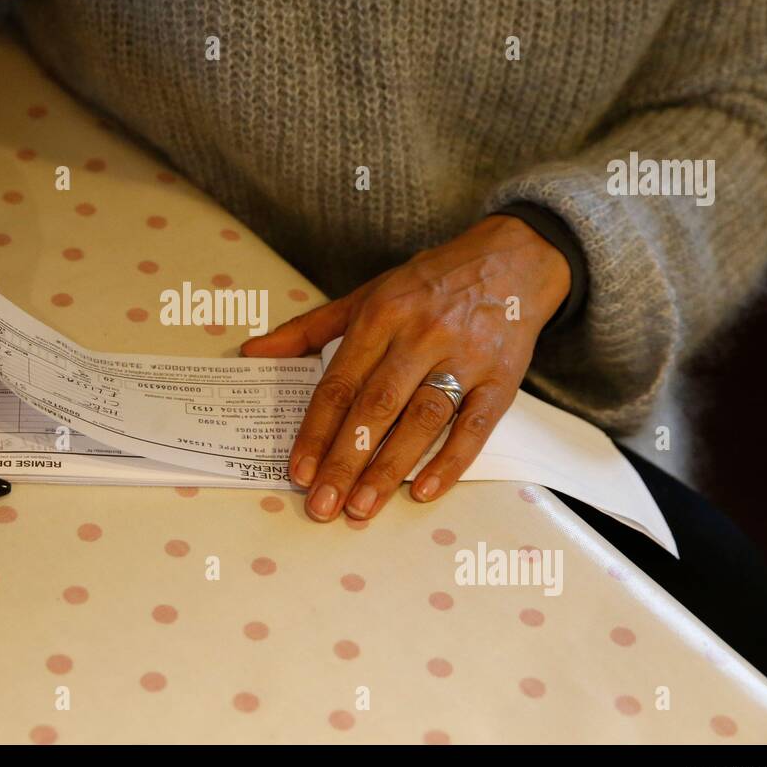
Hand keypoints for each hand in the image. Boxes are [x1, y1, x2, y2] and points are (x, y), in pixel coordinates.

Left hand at [241, 214, 570, 521]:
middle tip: (323, 505)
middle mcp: (421, 336)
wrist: (512, 259)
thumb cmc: (429, 284)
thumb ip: (310, 328)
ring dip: (391, 468)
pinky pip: (475, 426)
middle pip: (377, 406)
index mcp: (382, 315)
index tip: (299, 471)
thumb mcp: (367, 294)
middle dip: (346, 460)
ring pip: (422, 420)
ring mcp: (465, 358)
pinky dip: (451, 461)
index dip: (316, 431)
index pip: (340, 383)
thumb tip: (255, 352)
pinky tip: (425, 491)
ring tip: (362, 507)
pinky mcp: (502, 377)